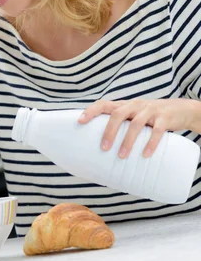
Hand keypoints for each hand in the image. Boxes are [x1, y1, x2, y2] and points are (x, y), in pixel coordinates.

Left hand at [77, 98, 195, 158]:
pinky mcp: (164, 119)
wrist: (180, 110)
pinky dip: (150, 143)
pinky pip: (156, 131)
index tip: (80, 121)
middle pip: (118, 114)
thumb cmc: (150, 117)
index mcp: (125, 105)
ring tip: (121, 156)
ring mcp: (150, 111)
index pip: (104, 104)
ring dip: (127, 141)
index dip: (91, 111)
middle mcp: (135, 105)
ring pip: (136, 124)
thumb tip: (101, 148)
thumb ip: (121, 125)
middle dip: (109, 131)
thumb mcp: (134, 116)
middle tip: (103, 148)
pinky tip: (145, 154)